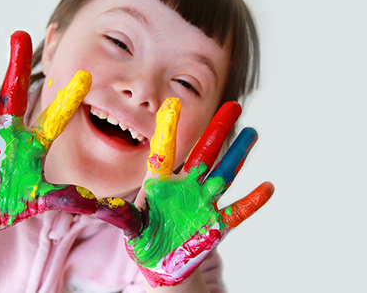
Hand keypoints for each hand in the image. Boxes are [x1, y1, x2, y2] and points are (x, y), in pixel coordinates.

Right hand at [0, 31, 96, 228]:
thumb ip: (65, 198)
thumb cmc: (13, 200)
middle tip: (20, 35)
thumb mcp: (40, 198)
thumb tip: (95, 203)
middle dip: (17, 66)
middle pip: (15, 94)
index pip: (55, 118)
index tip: (85, 76)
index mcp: (32, 144)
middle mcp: (9, 132)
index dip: (68, 100)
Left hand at [95, 98, 273, 286]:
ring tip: (253, 133)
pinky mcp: (216, 224)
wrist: (162, 262)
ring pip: (225, 174)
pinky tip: (268, 187)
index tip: (172, 104)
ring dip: (239, 155)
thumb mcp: (131, 227)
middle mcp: (186, 187)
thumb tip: (98, 206)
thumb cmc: (143, 239)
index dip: (168, 129)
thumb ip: (121, 216)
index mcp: (161, 184)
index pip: (165, 152)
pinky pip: (238, 211)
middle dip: (218, 129)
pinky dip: (253, 201)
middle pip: (204, 153)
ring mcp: (203, 203)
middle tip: (232, 105)